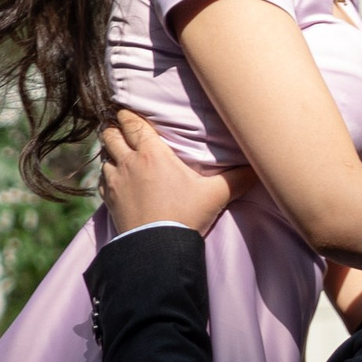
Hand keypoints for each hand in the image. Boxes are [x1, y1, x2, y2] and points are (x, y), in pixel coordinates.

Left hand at [100, 109, 251, 236]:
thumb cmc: (185, 217)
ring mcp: (116, 181)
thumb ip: (237, 179)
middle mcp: (129, 162)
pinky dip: (107, 175)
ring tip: (120, 154)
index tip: (130, 111)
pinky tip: (117, 180)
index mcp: (152, 153)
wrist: (158, 249)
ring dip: (111, 153)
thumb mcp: (215, 196)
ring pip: (104, 156)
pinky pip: (102, 179)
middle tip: (124, 131)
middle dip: (116, 129)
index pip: (132, 122)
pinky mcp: (109, 200)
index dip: (128, 114)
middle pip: (111, 133)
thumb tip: (260, 169)